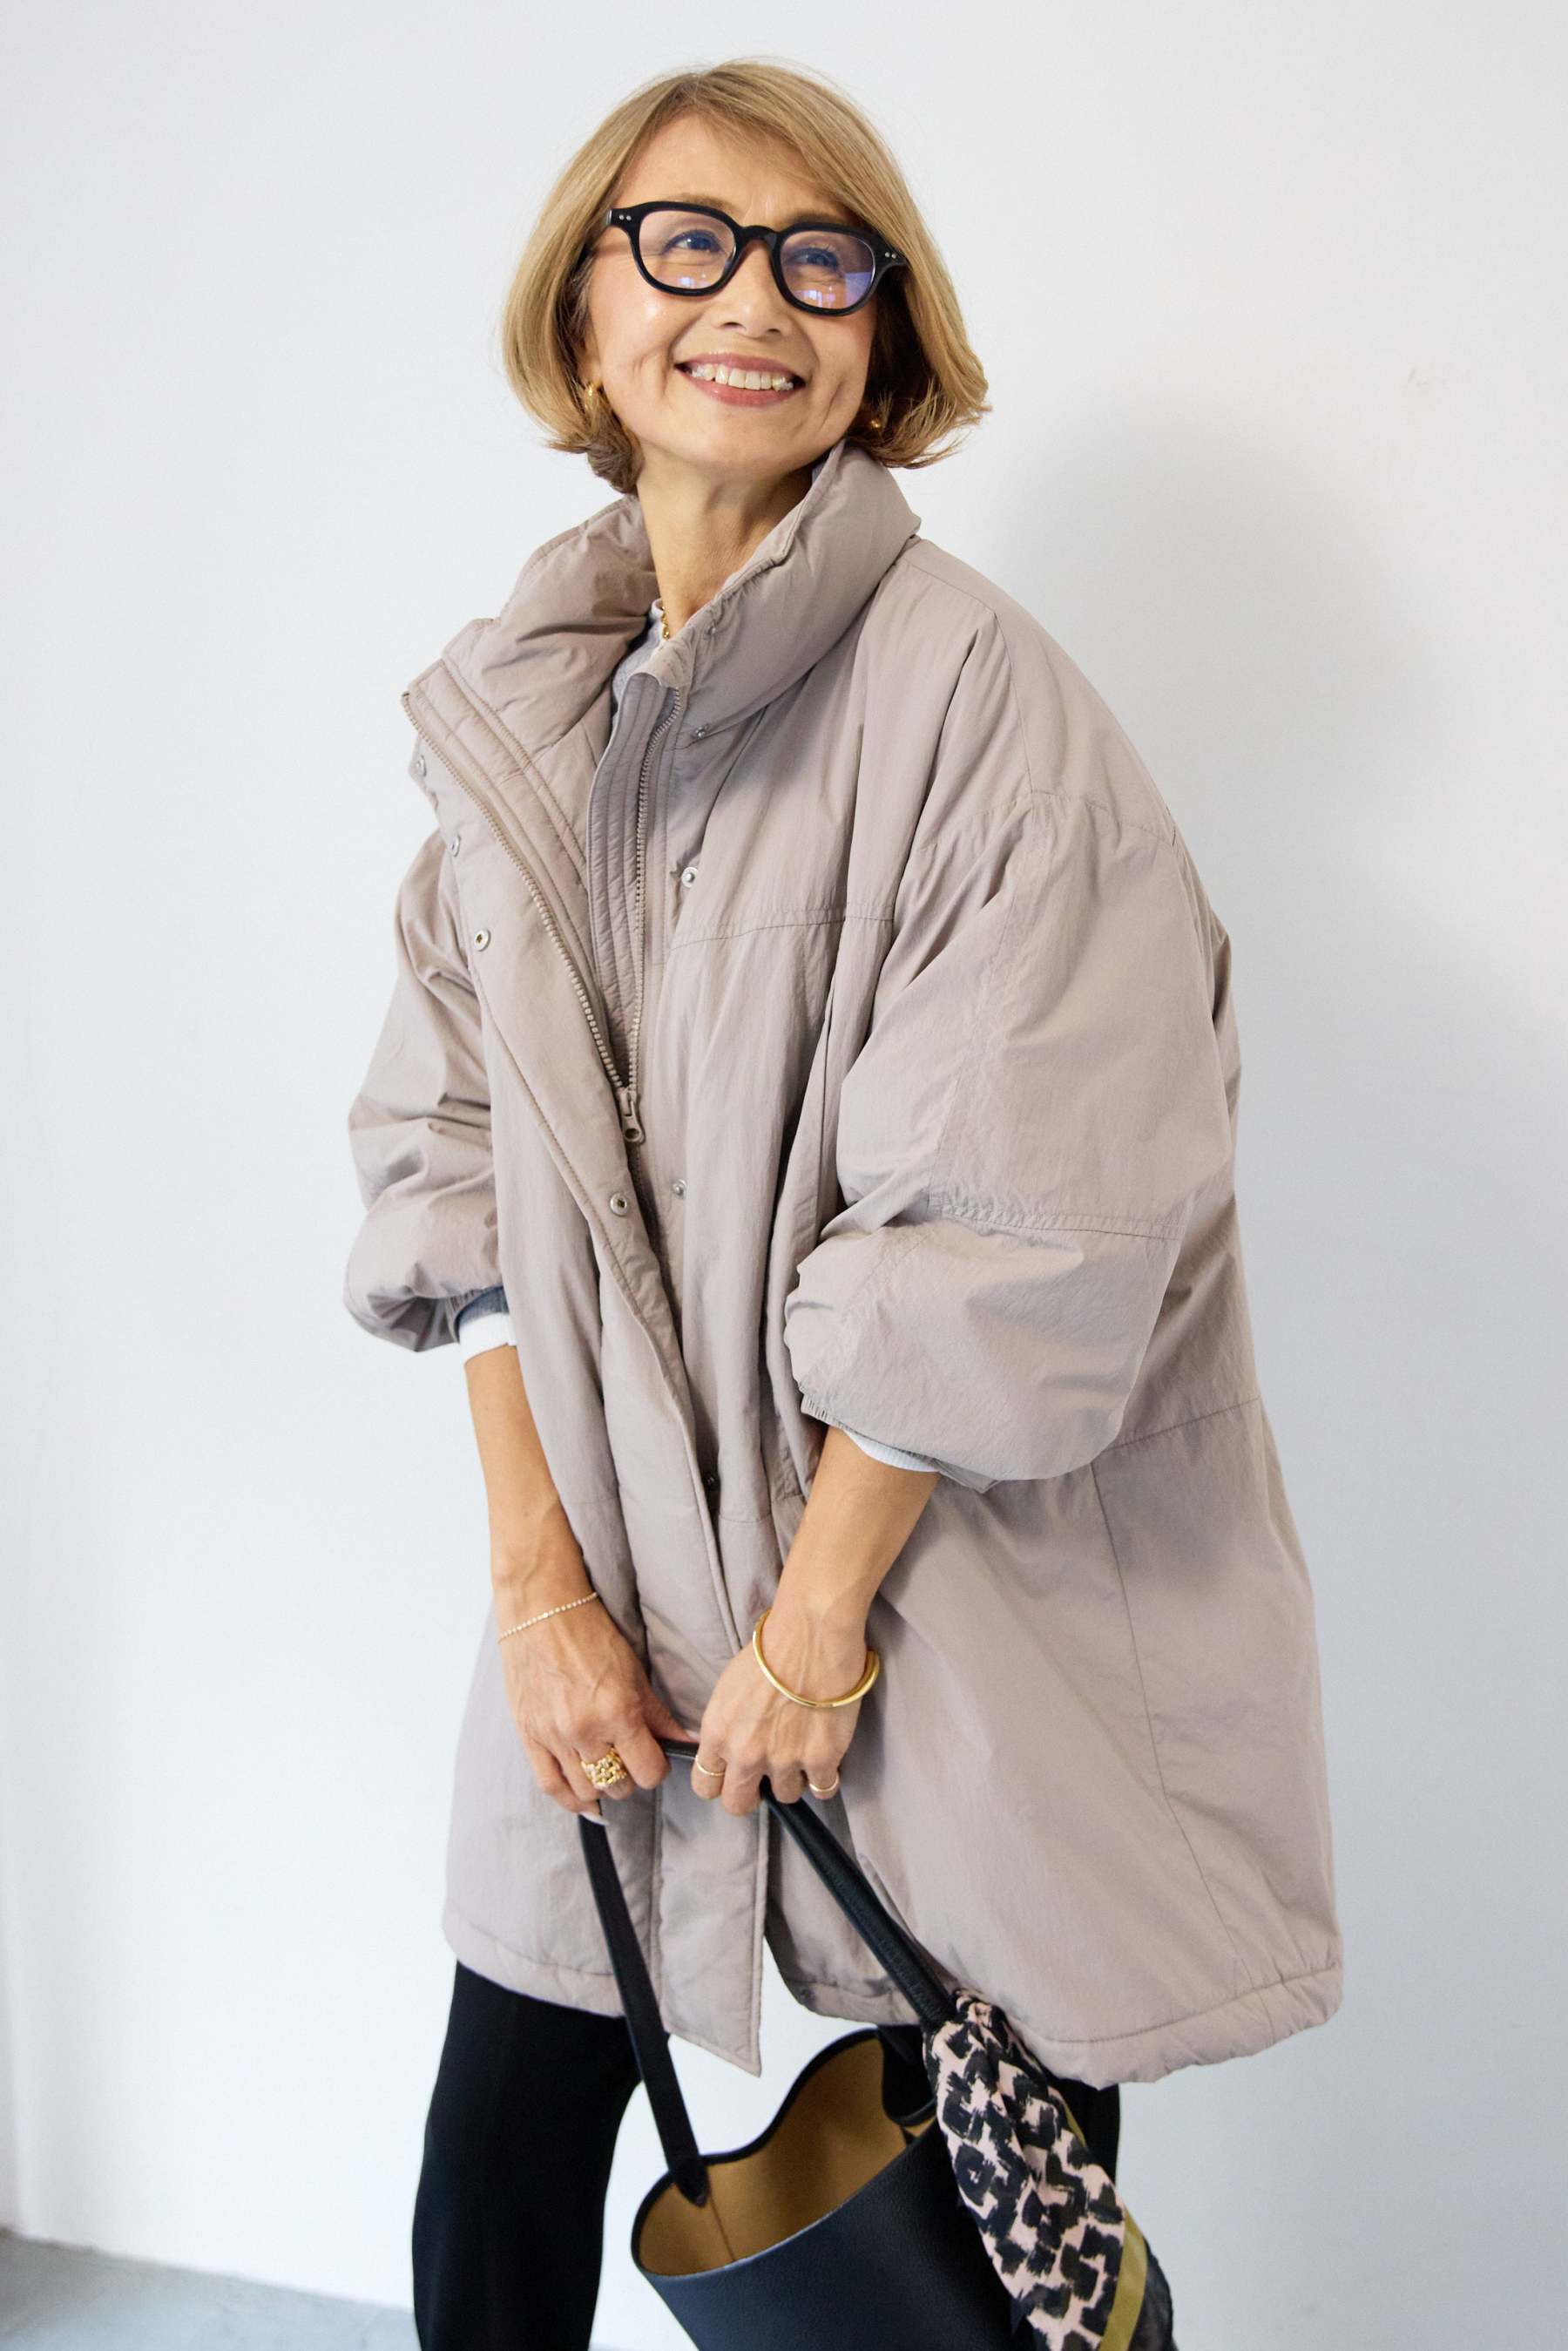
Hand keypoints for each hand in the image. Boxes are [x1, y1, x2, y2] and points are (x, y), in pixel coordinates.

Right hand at [496, 1533, 700, 1817]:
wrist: (540, 1610)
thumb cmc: (590, 1632)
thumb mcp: (634, 1671)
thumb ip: (658, 1714)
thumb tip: (686, 1742)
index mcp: (618, 1711)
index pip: (649, 1771)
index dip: (657, 1767)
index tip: (656, 1756)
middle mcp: (585, 1730)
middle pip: (619, 1784)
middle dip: (631, 1775)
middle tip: (630, 1757)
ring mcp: (554, 1737)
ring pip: (588, 1789)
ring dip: (603, 1785)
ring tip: (609, 1768)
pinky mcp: (530, 1737)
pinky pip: (551, 1786)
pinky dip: (570, 1799)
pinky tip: (584, 1801)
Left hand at [690, 1602, 869, 1817]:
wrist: (810, 1632)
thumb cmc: (769, 1648)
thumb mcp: (728, 1689)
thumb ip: (725, 1727)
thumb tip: (730, 1749)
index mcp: (718, 1734)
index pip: (704, 1786)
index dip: (720, 1783)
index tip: (733, 1775)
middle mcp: (745, 1755)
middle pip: (738, 1804)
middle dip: (751, 1794)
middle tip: (766, 1775)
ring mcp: (784, 1761)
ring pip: (785, 1796)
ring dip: (793, 1779)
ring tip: (802, 1750)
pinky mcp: (821, 1759)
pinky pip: (823, 1789)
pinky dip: (825, 1776)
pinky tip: (825, 1755)